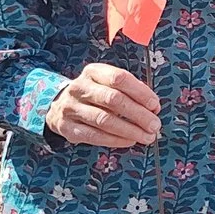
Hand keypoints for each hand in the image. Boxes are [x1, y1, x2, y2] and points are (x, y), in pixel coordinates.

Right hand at [46, 63, 161, 147]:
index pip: (119, 78)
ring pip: (104, 120)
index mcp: (93, 72)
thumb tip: (154, 107)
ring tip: (146, 136)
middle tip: (154, 125)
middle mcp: (80, 87)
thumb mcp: (108, 85)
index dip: (140, 92)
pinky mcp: (67, 128)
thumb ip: (131, 92)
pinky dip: (115, 140)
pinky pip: (94, 136)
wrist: (59, 107)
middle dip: (138, 114)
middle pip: (113, 99)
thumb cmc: (94, 95)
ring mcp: (71, 107)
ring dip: (130, 130)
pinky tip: (130, 141)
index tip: (155, 105)